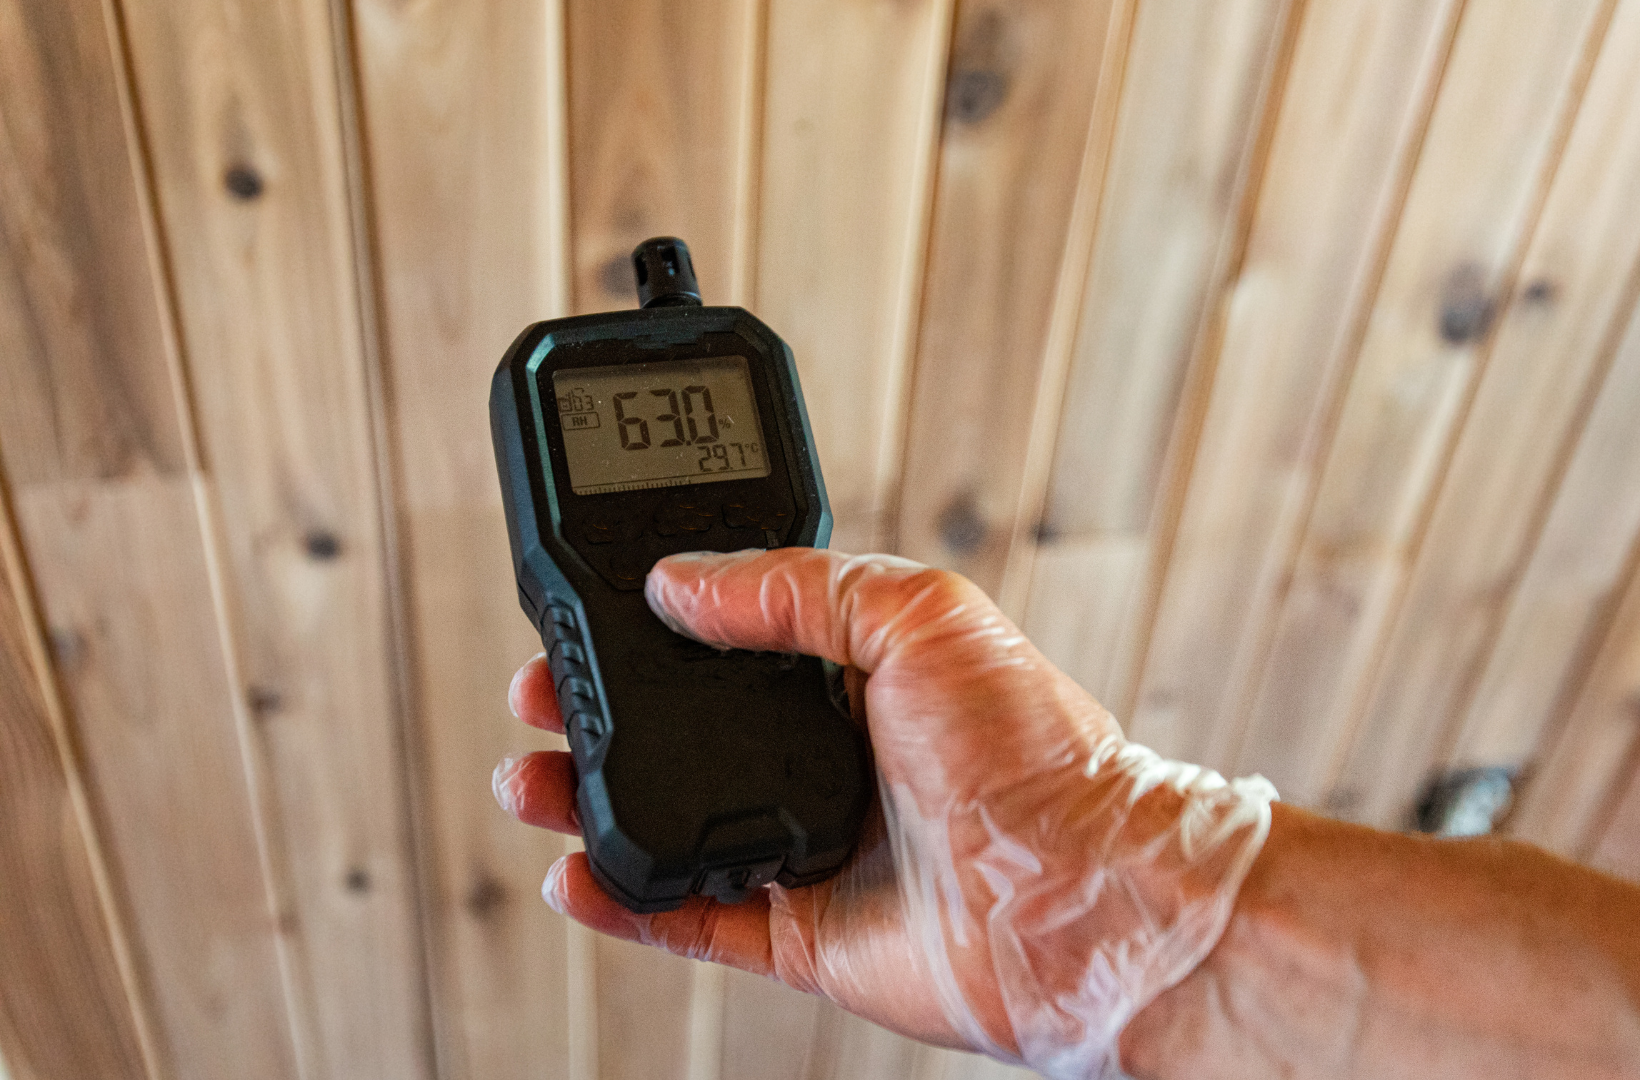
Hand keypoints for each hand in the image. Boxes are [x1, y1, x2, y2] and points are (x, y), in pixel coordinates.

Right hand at [494, 549, 1274, 1078]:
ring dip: (587, 800)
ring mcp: (809, 847)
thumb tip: (683, 579)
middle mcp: (829, 759)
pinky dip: (622, 902)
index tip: (589, 605)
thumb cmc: (1036, 754)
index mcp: (859, 676)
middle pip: (682, 730)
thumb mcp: (923, 616)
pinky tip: (571, 874)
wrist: (1082, 896)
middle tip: (538, 690)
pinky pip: (687, 918)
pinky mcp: (800, 934)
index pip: (731, 640)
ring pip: (670, 821)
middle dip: (599, 708)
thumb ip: (799, 590)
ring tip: (528, 777)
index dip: (655, 624)